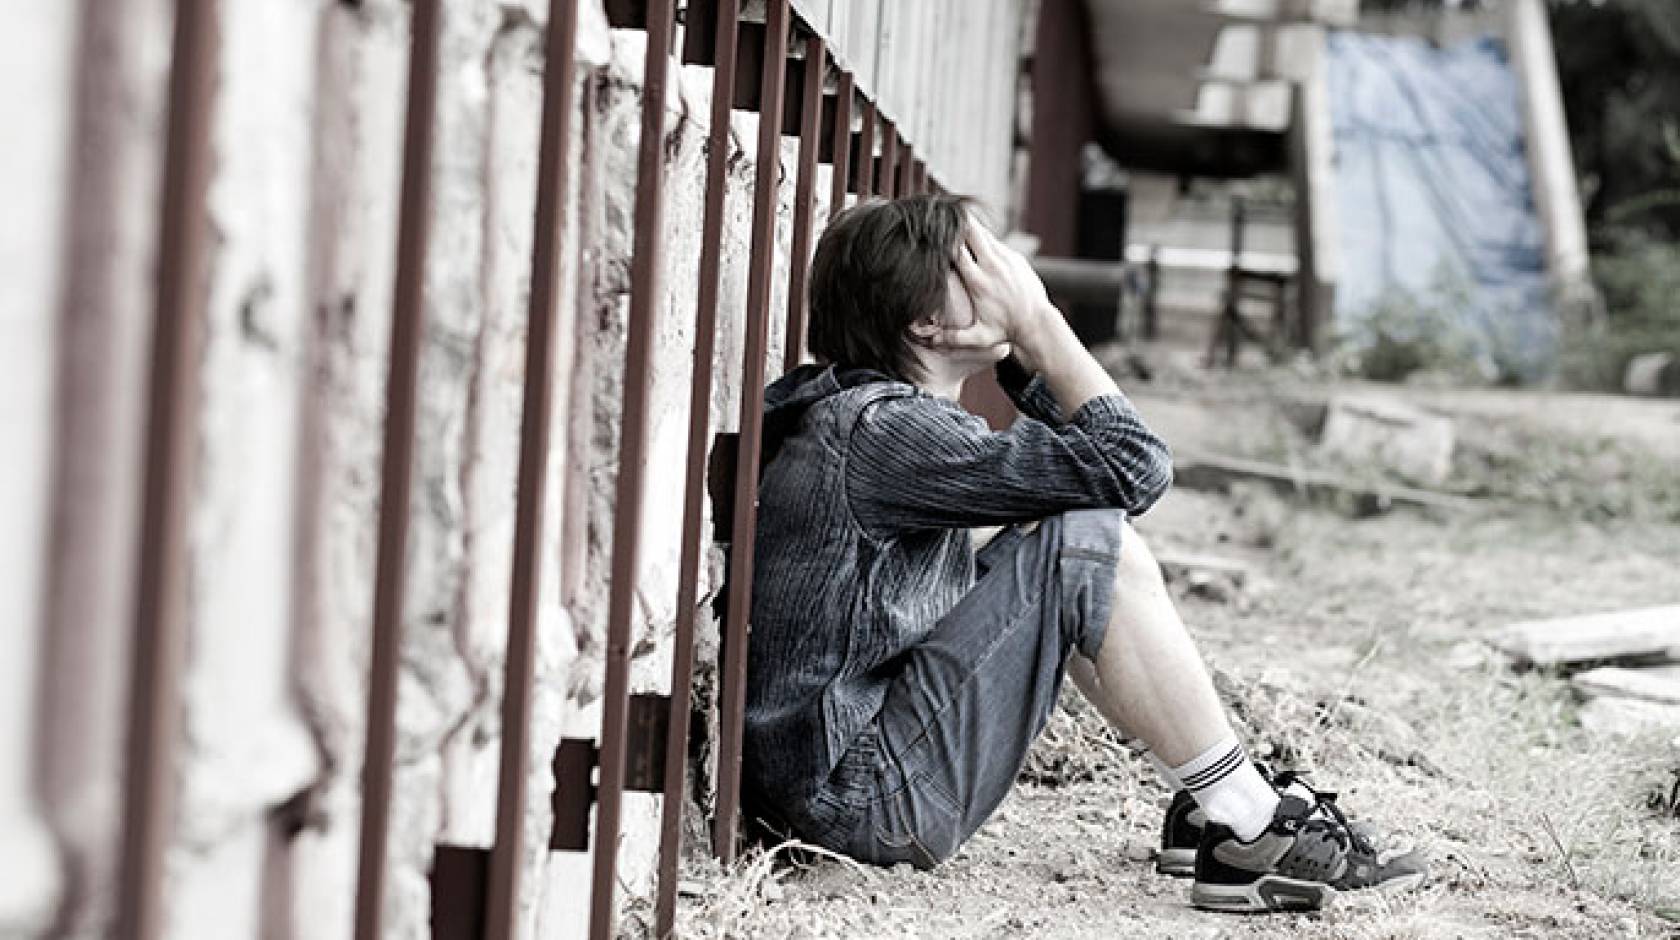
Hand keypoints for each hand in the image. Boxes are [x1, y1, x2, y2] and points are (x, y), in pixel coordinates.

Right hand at [943, 215, 1054, 369]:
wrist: (1037, 323)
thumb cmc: (1007, 330)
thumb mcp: (980, 337)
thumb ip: (955, 338)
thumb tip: (932, 341)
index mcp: (978, 281)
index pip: (957, 251)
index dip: (944, 241)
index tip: (933, 237)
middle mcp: (992, 266)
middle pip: (971, 231)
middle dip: (957, 223)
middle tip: (944, 217)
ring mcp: (1006, 258)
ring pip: (984, 232)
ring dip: (970, 228)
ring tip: (956, 223)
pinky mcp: (1016, 257)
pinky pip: (995, 241)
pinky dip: (984, 238)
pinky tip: (975, 240)